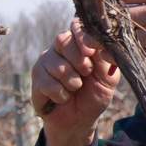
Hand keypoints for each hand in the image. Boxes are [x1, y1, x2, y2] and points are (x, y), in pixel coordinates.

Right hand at [31, 19, 120, 145]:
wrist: (81, 119)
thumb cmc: (95, 93)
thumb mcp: (108, 76)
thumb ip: (106, 57)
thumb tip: (100, 45)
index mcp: (79, 42)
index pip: (76, 26)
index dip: (82, 37)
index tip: (91, 52)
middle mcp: (60, 47)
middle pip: (62, 40)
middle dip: (79, 60)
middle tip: (87, 73)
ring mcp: (46, 61)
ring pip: (55, 64)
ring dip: (72, 81)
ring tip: (76, 88)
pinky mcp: (36, 78)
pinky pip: (47, 83)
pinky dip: (61, 94)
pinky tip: (64, 98)